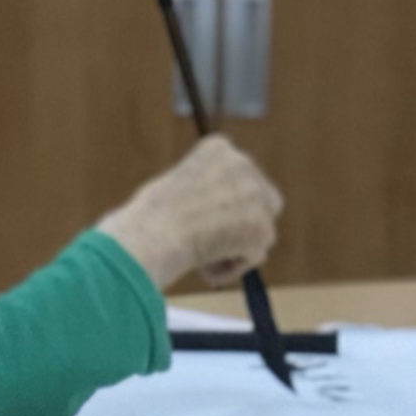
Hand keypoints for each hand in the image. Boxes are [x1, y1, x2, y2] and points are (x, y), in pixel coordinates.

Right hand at [99, 135, 285, 288]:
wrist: (153, 233)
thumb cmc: (150, 219)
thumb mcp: (178, 191)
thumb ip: (207, 197)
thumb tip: (225, 224)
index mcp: (218, 148)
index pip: (240, 176)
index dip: (228, 204)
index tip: (208, 221)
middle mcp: (242, 163)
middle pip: (264, 199)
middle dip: (246, 223)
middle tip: (218, 244)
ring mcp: (255, 193)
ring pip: (261, 230)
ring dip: (237, 248)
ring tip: (203, 256)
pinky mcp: (262, 226)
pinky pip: (255, 255)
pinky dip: (233, 267)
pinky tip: (206, 266)